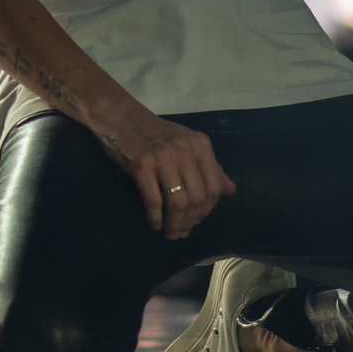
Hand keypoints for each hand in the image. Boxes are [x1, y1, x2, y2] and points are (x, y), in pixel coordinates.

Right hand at [97, 109, 234, 238]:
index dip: (208, 210)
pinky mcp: (141, 165)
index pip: (213, 186)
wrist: (122, 118)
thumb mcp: (188, 144)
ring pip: (177, 202)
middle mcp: (184, 150)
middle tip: (182, 232)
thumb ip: (211, 166)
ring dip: (175, 224)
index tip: (198, 220)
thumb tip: (230, 190)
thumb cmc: (157, 134)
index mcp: (200, 145)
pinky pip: (153, 199)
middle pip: (197, 197)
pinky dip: (156, 217)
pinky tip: (155, 224)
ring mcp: (162, 157)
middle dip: (191, 221)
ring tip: (171, 233)